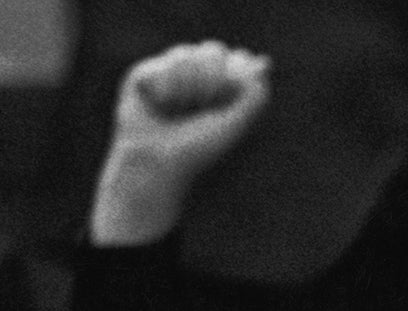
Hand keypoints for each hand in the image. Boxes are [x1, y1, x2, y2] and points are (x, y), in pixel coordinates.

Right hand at [90, 41, 271, 245]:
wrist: (158, 162)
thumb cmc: (198, 149)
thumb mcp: (235, 124)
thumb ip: (255, 95)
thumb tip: (264, 63)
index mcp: (219, 87)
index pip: (237, 58)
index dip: (234, 74)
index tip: (227, 99)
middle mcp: (195, 77)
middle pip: (213, 51)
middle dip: (211, 82)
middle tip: (201, 108)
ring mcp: (169, 73)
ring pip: (186, 55)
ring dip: (187, 89)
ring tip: (177, 111)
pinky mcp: (144, 75)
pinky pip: (162, 65)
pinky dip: (165, 89)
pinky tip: (159, 106)